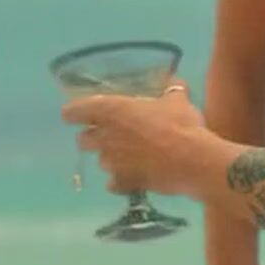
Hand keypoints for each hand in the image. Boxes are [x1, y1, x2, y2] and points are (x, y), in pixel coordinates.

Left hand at [62, 81, 207, 197]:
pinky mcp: (123, 183)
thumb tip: (173, 80)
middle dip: (91, 137)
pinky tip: (132, 176)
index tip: (74, 113)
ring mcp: (112, 164)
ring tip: (127, 155)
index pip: (76, 111)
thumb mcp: (178, 100)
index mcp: (111, 111)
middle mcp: (105, 138)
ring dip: (109, 157)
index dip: (73, 112)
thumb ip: (171, 89)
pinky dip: (119, 179)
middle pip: (83, 140)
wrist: (191, 161)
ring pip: (100, 161)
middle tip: (107, 133)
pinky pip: (113, 183)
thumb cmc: (179, 124)